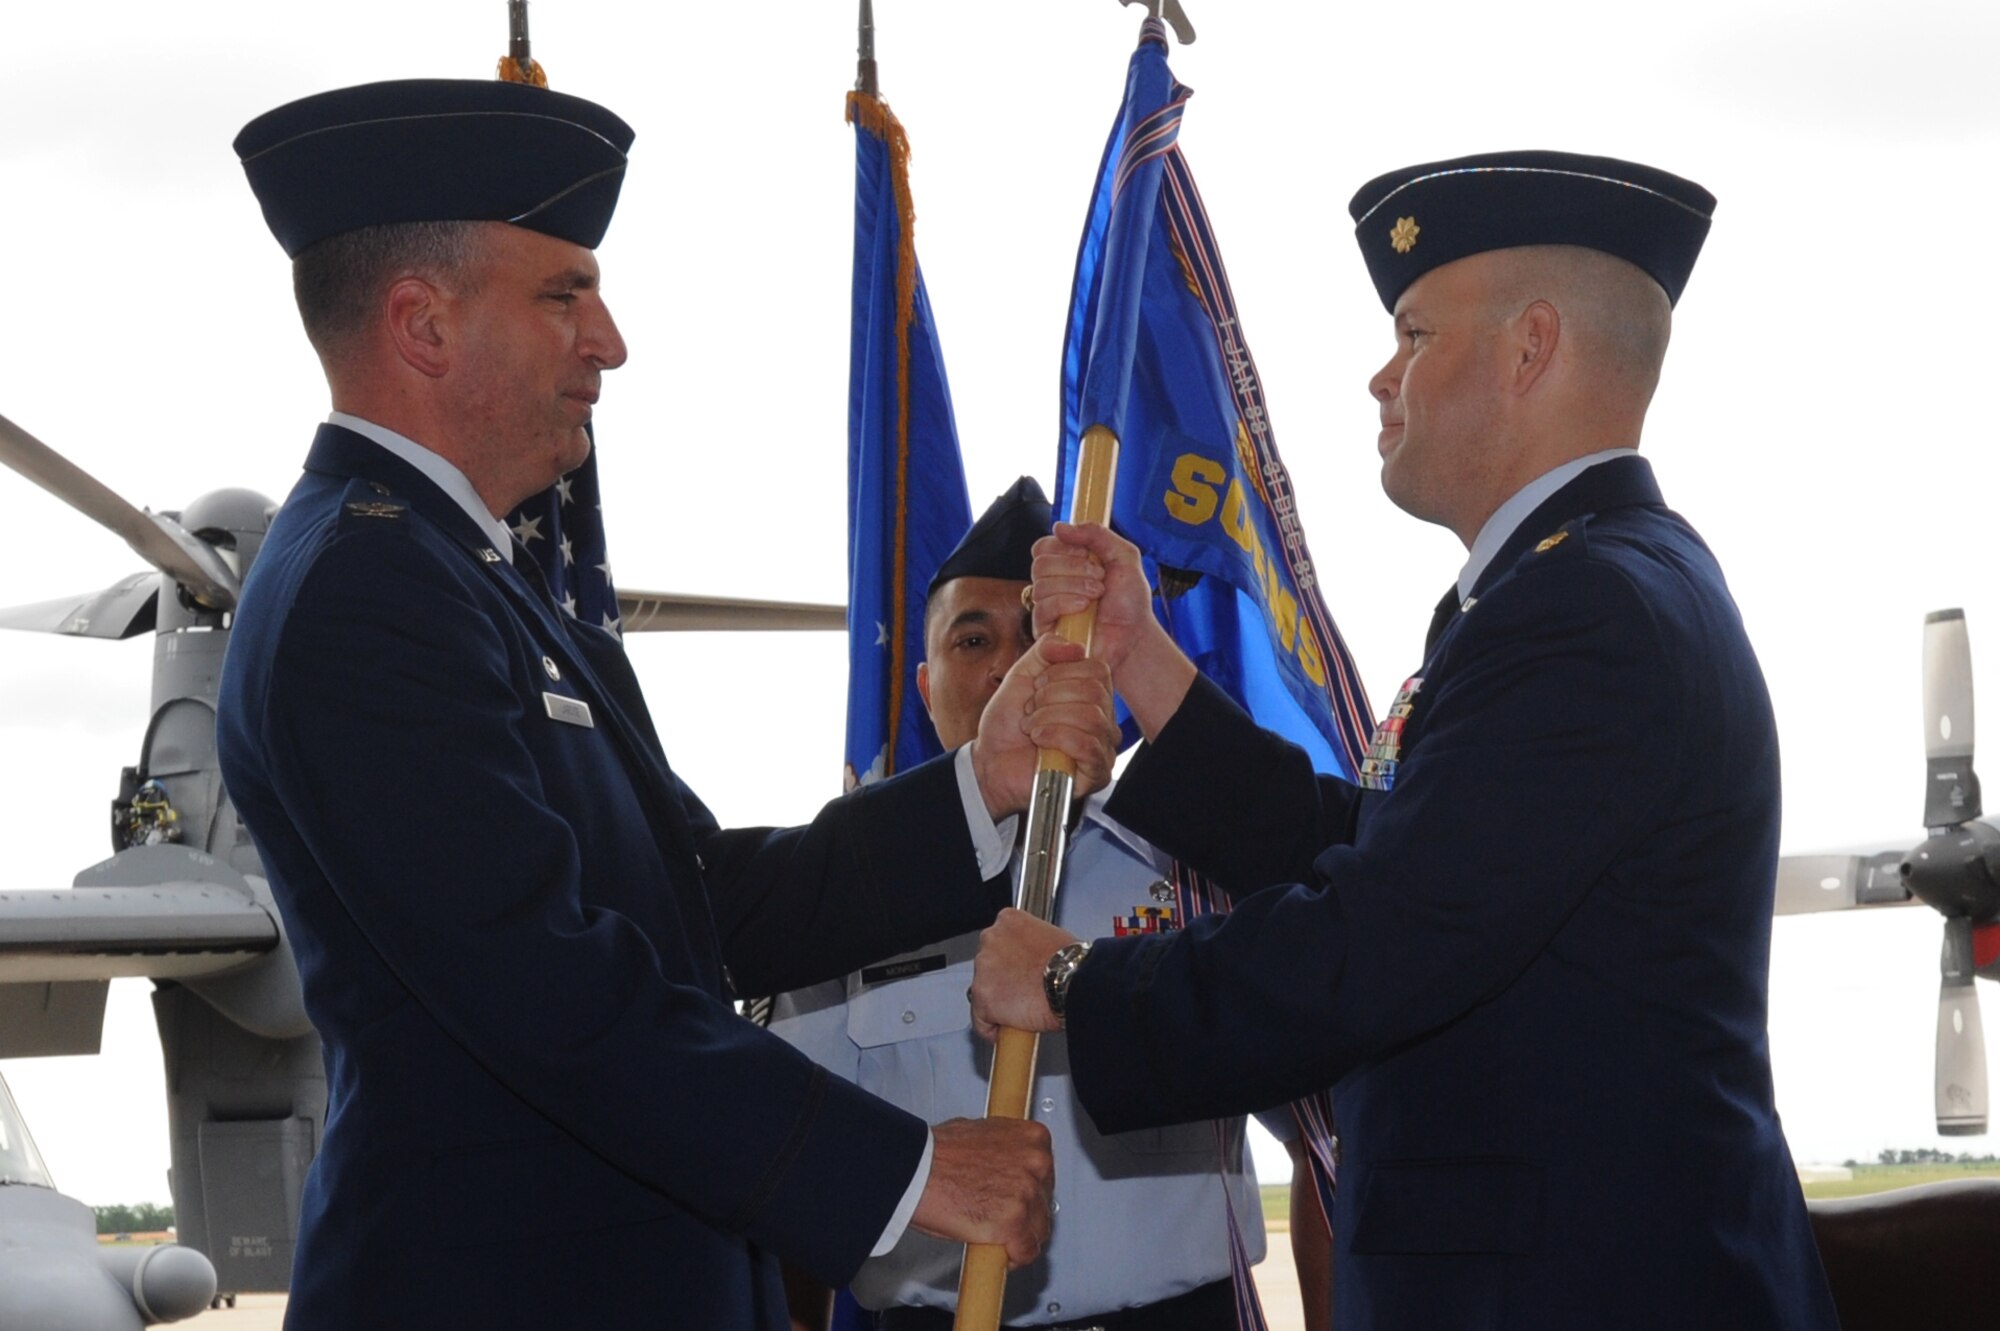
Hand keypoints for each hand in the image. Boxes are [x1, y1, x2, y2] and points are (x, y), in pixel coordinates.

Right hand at [909, 1116, 1054, 1268]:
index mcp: (1032, 1138)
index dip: (1029, 1191)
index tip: (1018, 1200)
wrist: (914, 1170)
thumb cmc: (936, 1152)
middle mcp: (1036, 1163)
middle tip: (1001, 1219)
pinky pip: (1026, 1251)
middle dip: (1025, 1215)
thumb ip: (1003, 1150)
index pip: (1045, 1175)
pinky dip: (1013, 1258)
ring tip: (997, 1238)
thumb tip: (1004, 1163)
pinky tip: (999, 1255)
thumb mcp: (980, 1133)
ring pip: (1038, 1230)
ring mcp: (1027, 1193)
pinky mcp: (1014, 1223)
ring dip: (1020, 1237)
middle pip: (1044, 1203)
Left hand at [968, 636, 1119, 816]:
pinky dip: (1057, 737)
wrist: (990, 763)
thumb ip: (1045, 651)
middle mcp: (1103, 719)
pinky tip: (1039, 741)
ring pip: (1092, 718)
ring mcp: (1102, 747)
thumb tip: (1075, 645)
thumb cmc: (1008, 725)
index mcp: (1090, 695)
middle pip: (1094, 692)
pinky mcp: (1096, 773)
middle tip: (1031, 709)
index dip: (1063, 672)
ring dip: (1049, 718)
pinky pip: (1088, 746)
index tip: (1038, 684)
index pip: (1098, 670)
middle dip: (1051, 696)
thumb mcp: (1021, 675)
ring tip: (1031, 728)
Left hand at [970, 908, 1077, 1039]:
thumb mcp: (1051, 937)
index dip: (1008, 961)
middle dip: (1002, 980)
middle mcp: (990, 939)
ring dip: (998, 1003)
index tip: (1016, 971)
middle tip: (1022, 991)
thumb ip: (1031, 944)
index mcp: (1007, 921)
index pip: (998, 942)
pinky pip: (981, 1021)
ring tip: (1021, 1010)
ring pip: (983, 992)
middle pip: (987, 966)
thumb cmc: (1071, 964)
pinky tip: (1007, 1031)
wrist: (1073, 982)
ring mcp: (983, 969)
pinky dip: (992, 1029)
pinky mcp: (982, 998)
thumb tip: (1032, 958)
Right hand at [1031, 523, 1196, 739]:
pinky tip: (1085, 609)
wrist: (1134, 638)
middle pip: (1041, 563)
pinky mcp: (1045, 629)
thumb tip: (1059, 526)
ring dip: (1074, 586)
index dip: (1065, 547)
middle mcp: (1053, 583)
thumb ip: (1097, 534)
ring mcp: (1047, 606)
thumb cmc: (1129, 602)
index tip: (1089, 556)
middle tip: (1100, 579)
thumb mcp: (1124, 557)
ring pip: (1041, 584)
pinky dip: (1066, 603)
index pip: (1044, 546)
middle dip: (1074, 568)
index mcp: (1066, 564)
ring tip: (1097, 596)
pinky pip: (1042, 607)